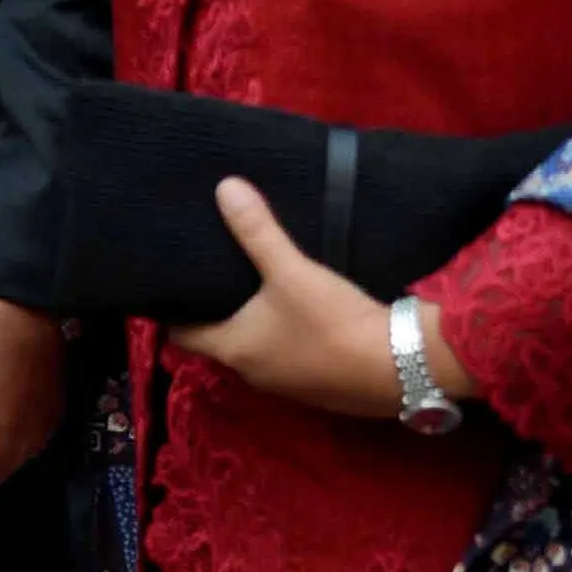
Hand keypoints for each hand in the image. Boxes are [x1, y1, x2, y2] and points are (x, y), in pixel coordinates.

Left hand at [165, 178, 421, 420]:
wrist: (397, 366)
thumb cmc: (331, 321)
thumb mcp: (291, 270)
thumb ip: (257, 231)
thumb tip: (223, 187)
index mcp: (233, 349)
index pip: (181, 334)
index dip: (175, 308)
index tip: (175, 279)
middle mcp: (251, 373)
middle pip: (219, 338)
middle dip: (216, 308)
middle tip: (213, 268)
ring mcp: (286, 384)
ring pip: (255, 347)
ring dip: (252, 322)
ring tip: (250, 281)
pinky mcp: (316, 385)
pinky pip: (286, 356)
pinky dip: (283, 334)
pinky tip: (296, 307)